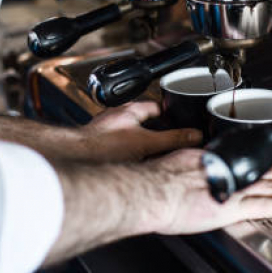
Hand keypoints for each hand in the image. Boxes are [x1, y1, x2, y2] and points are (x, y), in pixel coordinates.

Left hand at [80, 102, 201, 162]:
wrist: (76, 160)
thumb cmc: (102, 145)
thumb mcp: (146, 142)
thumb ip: (172, 139)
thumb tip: (194, 136)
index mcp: (129, 110)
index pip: (157, 105)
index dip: (171, 113)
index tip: (181, 122)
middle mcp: (116, 118)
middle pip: (145, 122)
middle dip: (157, 133)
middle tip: (169, 144)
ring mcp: (107, 132)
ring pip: (132, 136)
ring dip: (142, 146)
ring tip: (152, 158)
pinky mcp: (99, 147)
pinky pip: (120, 149)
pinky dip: (129, 156)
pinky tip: (133, 167)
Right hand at [147, 150, 271, 234]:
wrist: (154, 191)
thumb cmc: (158, 179)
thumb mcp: (179, 160)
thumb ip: (195, 162)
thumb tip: (195, 163)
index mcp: (218, 161)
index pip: (253, 160)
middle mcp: (230, 172)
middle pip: (269, 172)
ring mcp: (234, 190)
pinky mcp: (233, 209)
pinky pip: (264, 206)